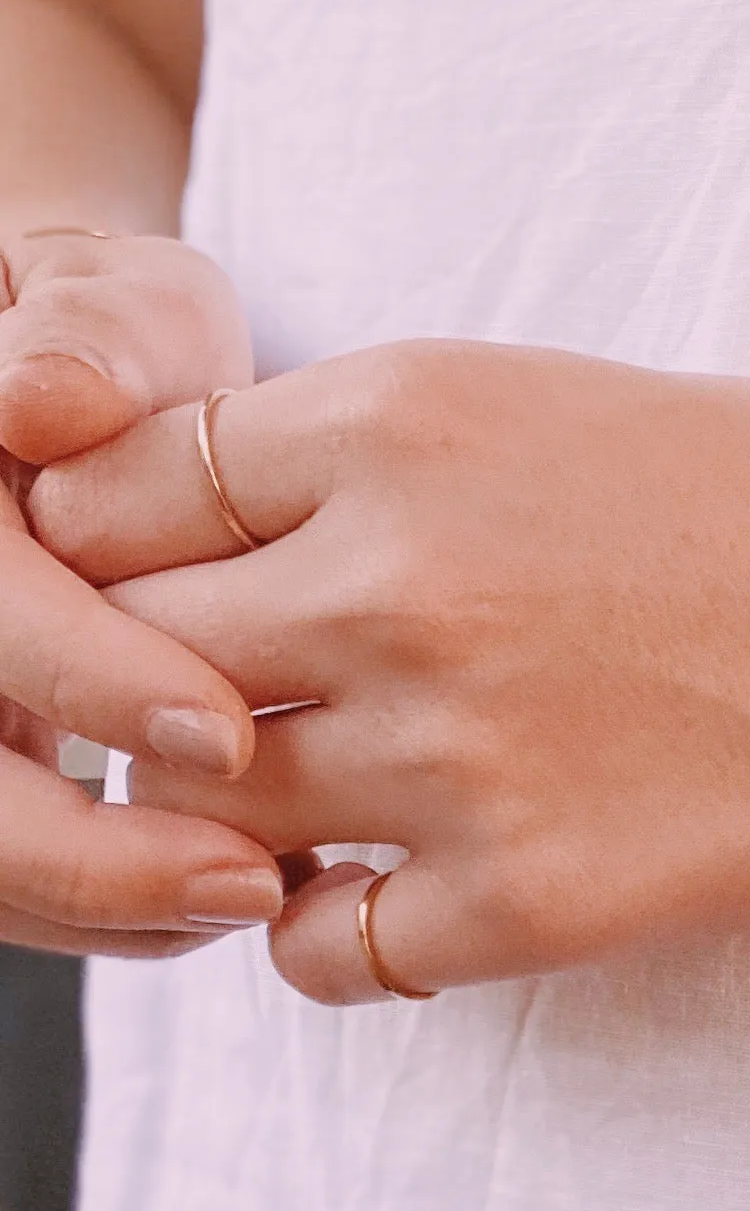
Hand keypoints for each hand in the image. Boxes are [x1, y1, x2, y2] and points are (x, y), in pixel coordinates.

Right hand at [0, 230, 283, 954]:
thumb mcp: (109, 305)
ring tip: (265, 895)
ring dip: (107, 903)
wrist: (85, 395)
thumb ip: (88, 334)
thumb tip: (49, 402)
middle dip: (87, 851)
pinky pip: (14, 879)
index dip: (85, 675)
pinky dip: (116, 906)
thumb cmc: (116, 345)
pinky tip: (243, 887)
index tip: (230, 731)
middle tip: (252, 882)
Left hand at [30, 340, 749, 999]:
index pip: (109, 496)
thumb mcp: (552, 409)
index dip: (119, 551)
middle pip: (131, 660)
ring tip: (322, 796)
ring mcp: (457, 753)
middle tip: (232, 706)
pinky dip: (328, 930)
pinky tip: (407, 887)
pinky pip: (314, 952)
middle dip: (158, 687)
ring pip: (199, 813)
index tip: (175, 589)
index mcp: (397, 419)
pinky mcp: (532, 899)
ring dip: (236, 813)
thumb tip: (203, 551)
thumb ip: (362, 468)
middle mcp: (397, 582)